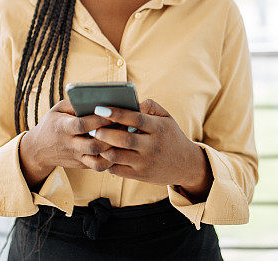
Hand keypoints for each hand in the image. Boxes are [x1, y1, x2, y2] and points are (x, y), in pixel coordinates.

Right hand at [19, 98, 117, 188]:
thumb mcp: (58, 109)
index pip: (82, 125)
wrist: (38, 150)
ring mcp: (76, 157)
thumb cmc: (53, 123)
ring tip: (125, 138)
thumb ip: (75, 104)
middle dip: (110, 137)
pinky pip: (98, 166)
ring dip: (114, 150)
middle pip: (93, 145)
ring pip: (98, 160)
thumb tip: (97, 100)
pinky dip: (111, 159)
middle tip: (126, 126)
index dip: (98, 119)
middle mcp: (70, 144)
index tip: (113, 111)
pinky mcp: (81, 165)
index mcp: (63, 127)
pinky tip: (120, 148)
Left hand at [90, 98, 208, 190]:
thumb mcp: (167, 118)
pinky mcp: (140, 175)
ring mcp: (145, 162)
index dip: (117, 113)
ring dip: (102, 148)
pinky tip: (102, 153)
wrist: (186, 165)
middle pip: (124, 139)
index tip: (100, 108)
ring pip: (117, 156)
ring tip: (93, 140)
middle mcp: (152, 146)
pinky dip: (106, 161)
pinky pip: (117, 169)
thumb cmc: (171, 136)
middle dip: (104, 133)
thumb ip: (150, 106)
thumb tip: (130, 102)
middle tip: (91, 127)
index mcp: (158, 128)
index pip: (136, 118)